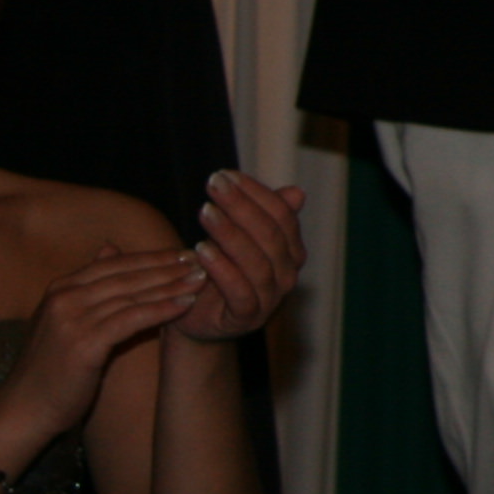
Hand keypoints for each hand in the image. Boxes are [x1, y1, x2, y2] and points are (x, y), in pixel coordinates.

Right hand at [0, 245, 209, 447]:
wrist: (24, 409)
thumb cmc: (50, 369)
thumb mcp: (66, 320)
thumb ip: (89, 287)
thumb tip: (110, 248)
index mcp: (61, 288)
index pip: (115, 263)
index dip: (152, 257)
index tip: (184, 253)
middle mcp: (65, 297)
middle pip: (127, 274)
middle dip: (167, 266)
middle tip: (201, 261)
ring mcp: (72, 319)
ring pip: (132, 294)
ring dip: (171, 285)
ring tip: (201, 280)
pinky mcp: (84, 343)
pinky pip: (131, 319)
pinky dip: (160, 309)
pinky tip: (184, 305)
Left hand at [172, 173, 307, 342]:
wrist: (196, 315)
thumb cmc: (218, 270)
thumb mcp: (237, 238)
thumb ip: (261, 217)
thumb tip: (297, 192)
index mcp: (291, 251)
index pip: (282, 215)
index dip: (255, 192)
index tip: (226, 175)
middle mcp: (287, 274)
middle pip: (270, 235)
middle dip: (241, 206)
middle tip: (214, 184)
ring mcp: (270, 298)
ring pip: (257, 262)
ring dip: (229, 234)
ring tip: (205, 212)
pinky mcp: (246, 318)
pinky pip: (240, 292)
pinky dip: (222, 270)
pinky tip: (202, 249)